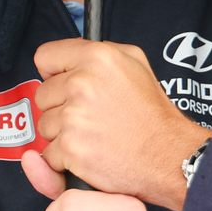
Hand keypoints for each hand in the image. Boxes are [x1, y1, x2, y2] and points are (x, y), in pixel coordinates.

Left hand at [33, 38, 211, 210]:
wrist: (169, 156)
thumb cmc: (154, 114)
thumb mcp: (135, 63)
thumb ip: (100, 51)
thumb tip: (71, 55)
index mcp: (97, 57)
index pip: (44, 57)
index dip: (54, 72)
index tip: (63, 83)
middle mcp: (82, 83)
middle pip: (42, 94)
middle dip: (59, 106)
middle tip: (89, 115)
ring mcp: (74, 117)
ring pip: (44, 125)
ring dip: (62, 133)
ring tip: (93, 134)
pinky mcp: (70, 148)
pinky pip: (49, 153)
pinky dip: (65, 159)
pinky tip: (90, 153)